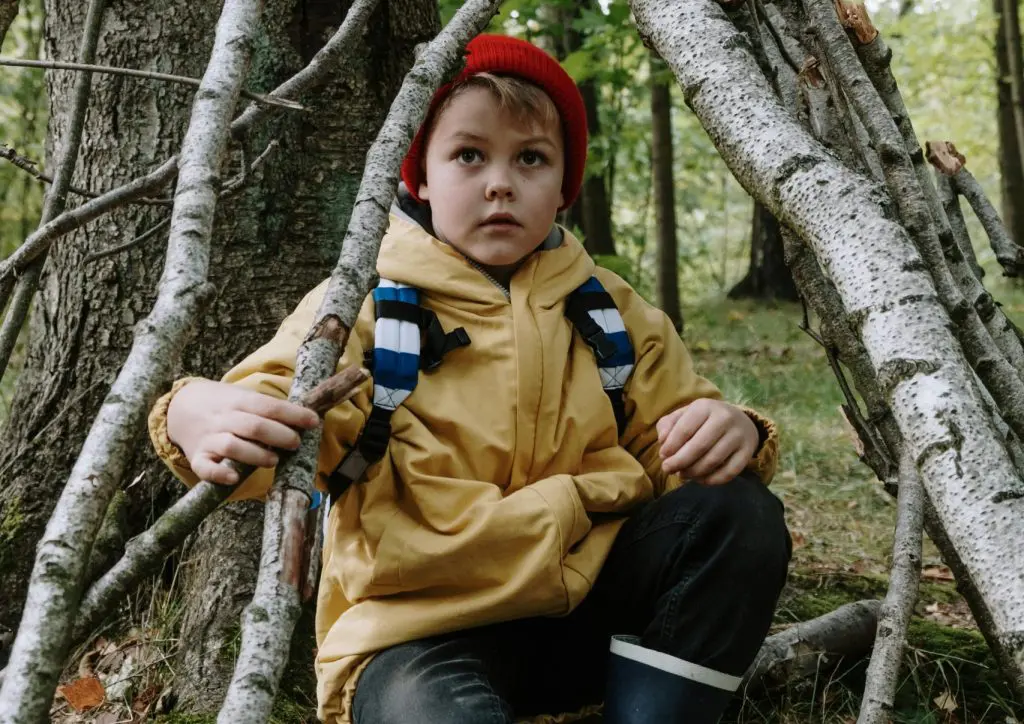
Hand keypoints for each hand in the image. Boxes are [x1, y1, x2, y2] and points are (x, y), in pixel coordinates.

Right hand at [166, 380, 319, 484]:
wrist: (180, 406)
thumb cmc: (225, 405)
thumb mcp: (244, 396)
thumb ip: (269, 407)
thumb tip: (307, 418)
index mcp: (239, 401)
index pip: (269, 406)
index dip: (293, 414)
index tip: (313, 421)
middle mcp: (224, 419)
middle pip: (254, 426)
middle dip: (279, 435)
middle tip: (296, 442)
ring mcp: (209, 439)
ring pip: (232, 446)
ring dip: (256, 454)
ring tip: (274, 460)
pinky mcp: (197, 458)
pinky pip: (205, 468)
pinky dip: (219, 474)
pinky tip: (234, 478)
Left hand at [656, 398, 759, 484]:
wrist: (740, 421)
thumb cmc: (703, 420)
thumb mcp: (684, 415)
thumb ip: (668, 425)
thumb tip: (662, 441)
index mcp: (705, 406)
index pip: (684, 429)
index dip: (670, 446)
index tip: (663, 456)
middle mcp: (724, 418)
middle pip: (699, 446)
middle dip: (679, 462)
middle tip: (668, 469)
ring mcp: (738, 435)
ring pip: (713, 461)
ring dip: (693, 472)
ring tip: (682, 474)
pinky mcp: (747, 452)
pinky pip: (729, 472)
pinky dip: (711, 480)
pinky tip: (700, 479)